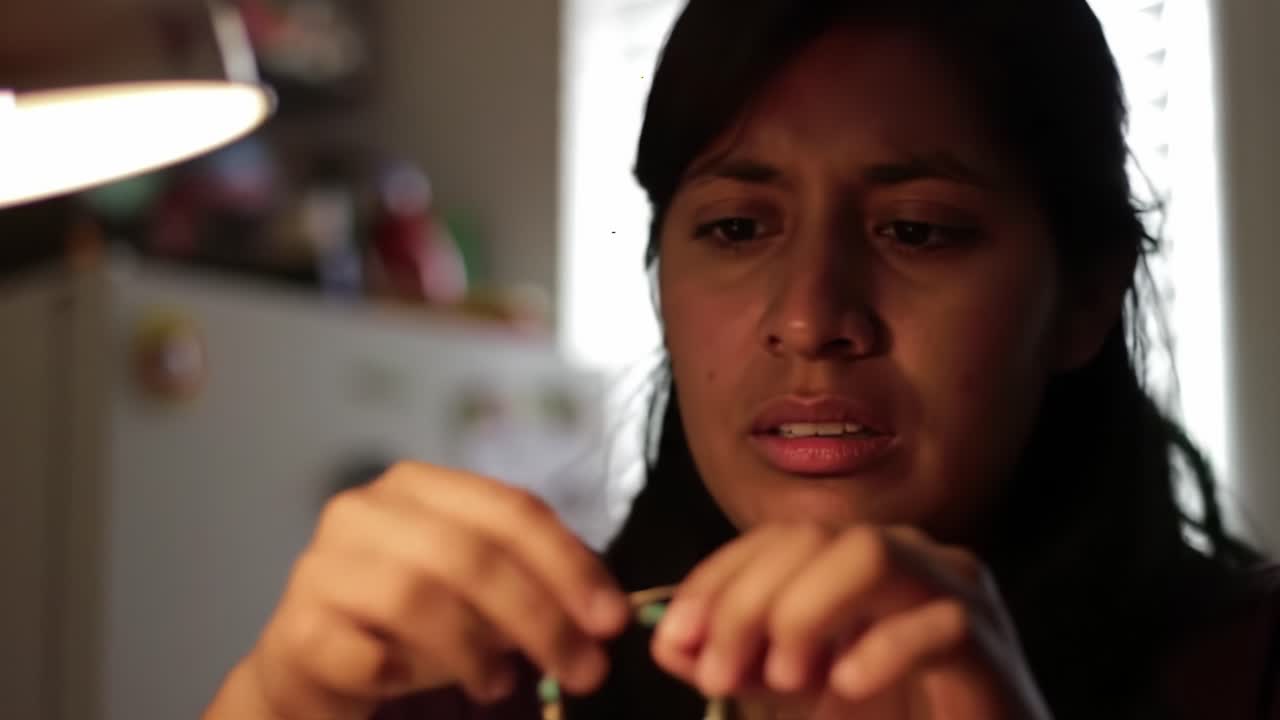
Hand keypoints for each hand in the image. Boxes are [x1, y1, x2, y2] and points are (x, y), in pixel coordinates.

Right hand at [207, 462, 629, 719]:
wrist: (316, 664)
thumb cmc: (411, 623)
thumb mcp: (480, 592)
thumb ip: (534, 584)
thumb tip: (605, 615)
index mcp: (420, 486)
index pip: (511, 509)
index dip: (570, 565)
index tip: (612, 620)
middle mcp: (365, 511)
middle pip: (472, 553)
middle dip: (539, 617)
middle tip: (583, 669)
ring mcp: (321, 566)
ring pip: (417, 596)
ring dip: (475, 649)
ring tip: (500, 683)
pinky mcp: (294, 629)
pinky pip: (361, 653)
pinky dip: (400, 674)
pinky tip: (411, 684)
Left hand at [649, 524, 1049, 719]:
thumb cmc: (884, 719)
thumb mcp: (787, 692)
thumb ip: (732, 662)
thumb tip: (669, 642)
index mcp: (855, 556)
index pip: (774, 538)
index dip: (716, 580)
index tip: (673, 638)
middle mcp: (905, 555)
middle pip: (813, 539)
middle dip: (748, 604)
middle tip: (716, 676)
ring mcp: (952, 589)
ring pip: (871, 555)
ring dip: (808, 611)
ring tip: (782, 678)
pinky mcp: (987, 640)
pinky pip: (935, 620)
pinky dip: (880, 649)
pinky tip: (846, 686)